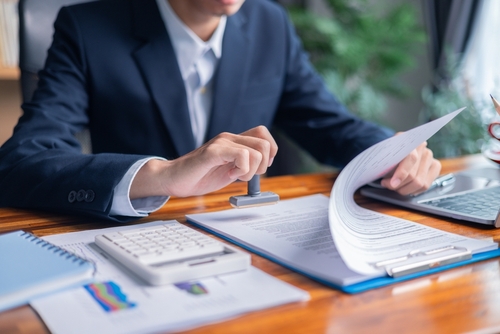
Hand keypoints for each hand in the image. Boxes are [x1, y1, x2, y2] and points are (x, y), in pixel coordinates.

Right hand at [130, 126, 277, 197]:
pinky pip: (242, 155)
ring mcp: (221, 143)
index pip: (263, 134)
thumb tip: (263, 168)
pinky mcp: (213, 152)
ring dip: (251, 170)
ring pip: (256, 151)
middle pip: (264, 143)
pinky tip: (229, 174)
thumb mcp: (228, 169)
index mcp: (234, 141)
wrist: (172, 179)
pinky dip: (241, 170)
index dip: (270, 151)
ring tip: (234, 175)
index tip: (260, 168)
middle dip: (262, 166)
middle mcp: (229, 138)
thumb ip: (243, 165)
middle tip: (245, 175)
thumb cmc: (198, 176)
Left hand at [379, 141, 440, 195]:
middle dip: (399, 185)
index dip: (401, 173)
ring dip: (405, 189)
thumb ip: (386, 166)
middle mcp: (422, 147)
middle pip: (414, 175)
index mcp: (409, 140)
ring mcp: (430, 156)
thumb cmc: (389, 154)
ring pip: (420, 183)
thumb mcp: (384, 156)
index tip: (392, 184)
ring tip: (395, 187)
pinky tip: (406, 188)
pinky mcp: (435, 166)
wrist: (396, 149)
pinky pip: (426, 185)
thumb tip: (388, 180)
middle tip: (388, 185)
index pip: (411, 158)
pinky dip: (414, 190)